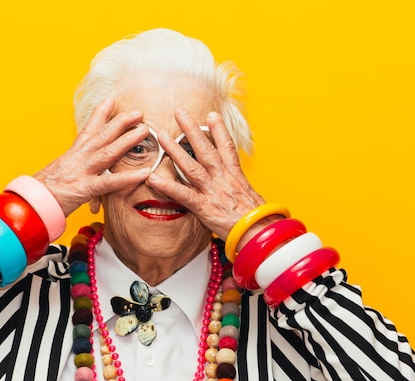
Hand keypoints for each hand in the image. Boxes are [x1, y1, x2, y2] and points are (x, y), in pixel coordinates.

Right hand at [34, 98, 150, 216]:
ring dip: (127, 140)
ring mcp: (81, 172)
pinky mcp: (84, 189)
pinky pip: (109, 182)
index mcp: (72, 154)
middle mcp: (77, 158)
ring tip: (145, 131)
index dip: (100, 114)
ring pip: (108, 152)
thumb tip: (77, 168)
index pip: (87, 130)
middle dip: (120, 122)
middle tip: (139, 112)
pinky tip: (144, 173)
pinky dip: (128, 177)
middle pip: (102, 135)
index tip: (111, 100)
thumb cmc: (42, 193)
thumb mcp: (59, 175)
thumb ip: (72, 169)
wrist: (28, 204)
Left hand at [146, 109, 267, 241]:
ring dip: (175, 150)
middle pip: (206, 149)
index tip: (211, 114)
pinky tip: (153, 178)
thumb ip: (238, 189)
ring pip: (191, 166)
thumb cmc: (258, 220)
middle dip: (191, 129)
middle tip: (179, 112)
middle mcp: (223, 179)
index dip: (219, 130)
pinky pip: (183, 195)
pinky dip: (167, 186)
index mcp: (235, 176)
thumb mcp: (252, 198)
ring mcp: (213, 191)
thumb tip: (235, 188)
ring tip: (162, 136)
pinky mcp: (205, 207)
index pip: (227, 147)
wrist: (261, 233)